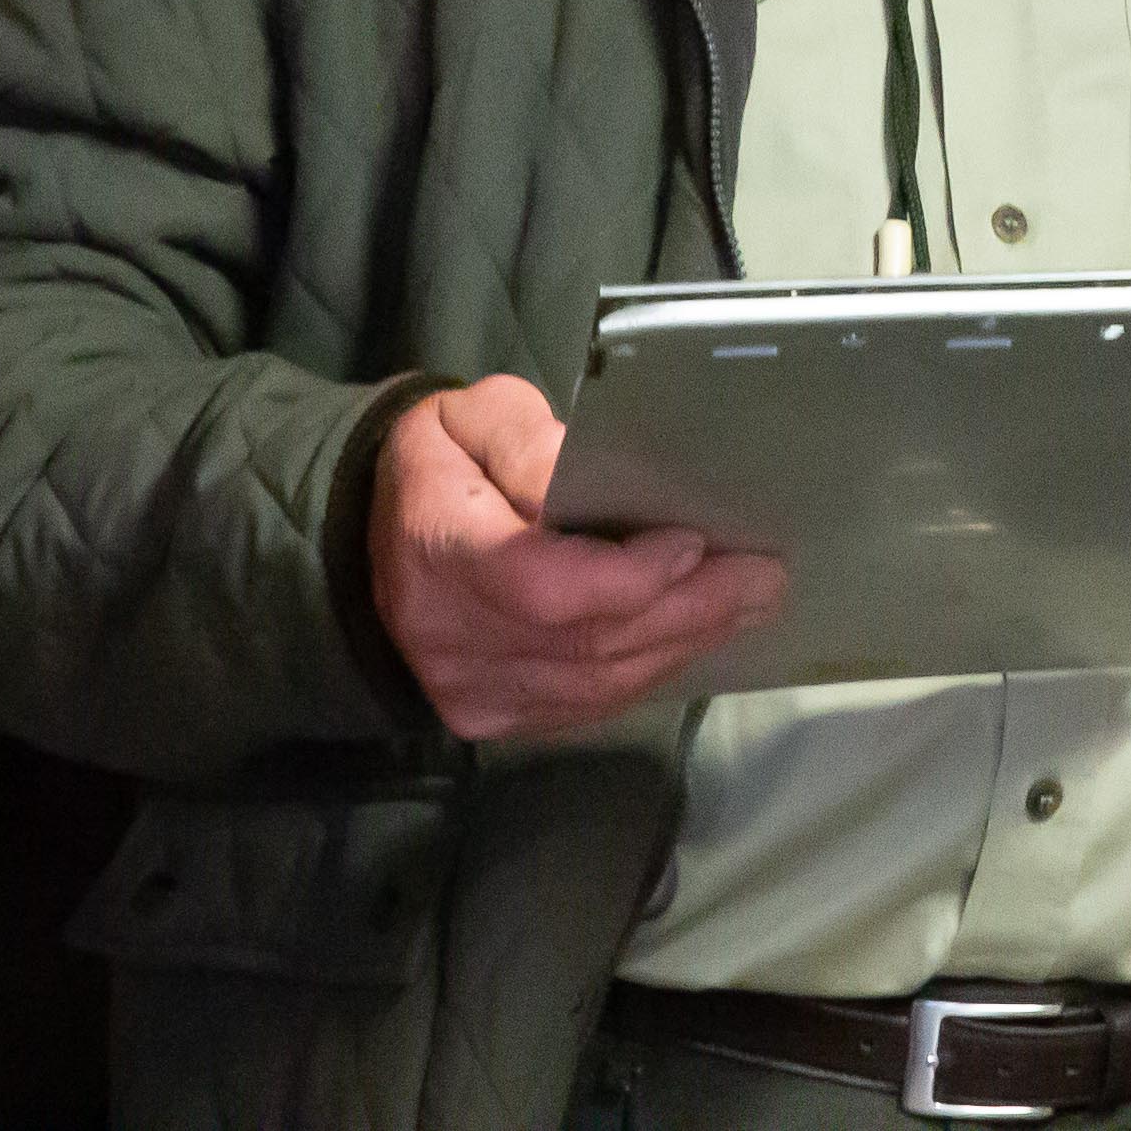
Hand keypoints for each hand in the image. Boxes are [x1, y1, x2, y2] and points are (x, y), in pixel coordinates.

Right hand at [369, 375, 781, 741]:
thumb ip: (533, 444)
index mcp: (438, 547)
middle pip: (589, 644)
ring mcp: (468, 689)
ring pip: (597, 685)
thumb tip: (594, 480)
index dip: (629, 579)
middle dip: (688, 611)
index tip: (696, 543)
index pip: (545, 587)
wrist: (367, 538)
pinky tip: (689, 636)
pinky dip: (645, 671)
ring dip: (681, 644)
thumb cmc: (441, 460)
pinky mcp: (488, 716)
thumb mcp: (475, 415)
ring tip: (747, 604)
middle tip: (763, 579)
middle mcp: (449, 635)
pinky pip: (584, 706)